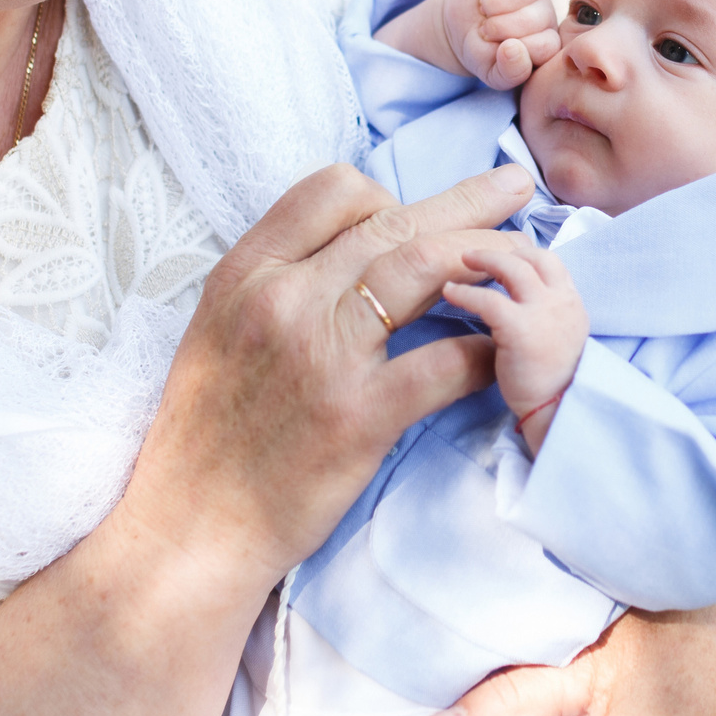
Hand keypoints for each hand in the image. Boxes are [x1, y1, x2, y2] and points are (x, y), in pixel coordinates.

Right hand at [116, 163, 534, 580]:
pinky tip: (503, 348)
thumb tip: (347, 251)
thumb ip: (276, 284)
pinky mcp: (358, 416)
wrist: (189, 528)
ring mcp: (322, 355)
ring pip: (423, 266)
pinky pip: (442, 361)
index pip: (331, 190)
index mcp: (246, 273)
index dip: (387, 192)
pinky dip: (485, 347)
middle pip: (393, 221)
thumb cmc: (206, 437)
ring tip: (526, 254)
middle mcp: (283, 299)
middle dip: (465, 200)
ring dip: (486, 254)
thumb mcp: (217, 331)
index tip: (418, 211)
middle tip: (513, 186)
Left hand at [439, 238, 588, 452]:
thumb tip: (512, 298)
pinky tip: (450, 292)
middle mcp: (562, 301)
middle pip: (532, 256)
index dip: (521, 253)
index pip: (548, 260)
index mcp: (571, 302)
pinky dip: (466, 292)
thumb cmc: (549, 382)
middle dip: (500, 247)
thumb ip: (541, 313)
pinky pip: (489, 300)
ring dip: (483, 258)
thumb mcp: (556, 337)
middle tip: (471, 252)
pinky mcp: (522, 330)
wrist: (556, 412)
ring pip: (512, 267)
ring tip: (460, 261)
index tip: (499, 254)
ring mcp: (544, 313)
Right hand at [443, 0, 561, 88]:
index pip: (543, 47)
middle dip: (497, 28)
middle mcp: (546, 14)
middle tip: (487, 31)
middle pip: (529, 19)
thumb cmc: (483, 53)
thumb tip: (512, 48)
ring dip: (490, 6)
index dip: (513, 52)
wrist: (461, 27)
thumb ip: (508, 72)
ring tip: (486, 12)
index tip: (498, 51)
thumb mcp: (493, 73)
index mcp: (549, 43)